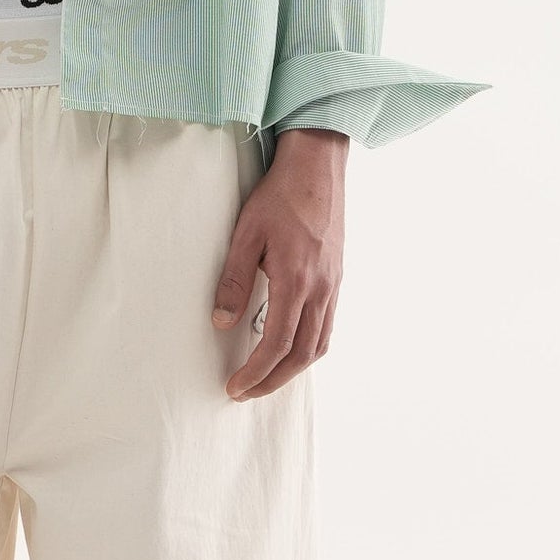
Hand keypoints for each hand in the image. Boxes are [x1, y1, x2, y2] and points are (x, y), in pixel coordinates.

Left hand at [211, 127, 346, 399]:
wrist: (318, 167)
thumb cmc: (280, 196)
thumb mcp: (246, 233)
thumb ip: (233, 280)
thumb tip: (221, 322)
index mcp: (297, 278)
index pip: (278, 343)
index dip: (256, 371)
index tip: (235, 386)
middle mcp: (322, 288)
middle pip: (303, 354)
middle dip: (273, 380)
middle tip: (246, 392)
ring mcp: (334, 285)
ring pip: (320, 344)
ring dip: (293, 369)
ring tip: (266, 378)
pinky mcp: (338, 278)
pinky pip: (328, 326)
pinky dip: (309, 348)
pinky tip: (290, 349)